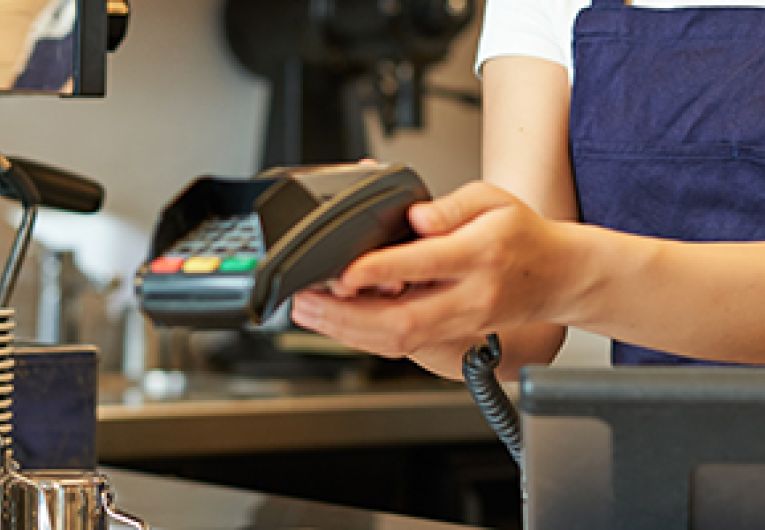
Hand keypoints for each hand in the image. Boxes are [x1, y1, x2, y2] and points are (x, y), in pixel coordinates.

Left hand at [292, 181, 577, 374]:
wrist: (557, 277)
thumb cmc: (522, 235)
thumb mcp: (494, 199)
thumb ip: (452, 206)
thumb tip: (417, 218)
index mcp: (480, 254)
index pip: (424, 265)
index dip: (377, 270)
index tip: (341, 270)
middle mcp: (469, 296)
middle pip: (402, 320)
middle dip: (346, 316)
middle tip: (305, 301)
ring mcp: (461, 321)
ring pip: (398, 339)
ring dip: (347, 330)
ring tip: (309, 313)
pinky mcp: (452, 334)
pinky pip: (403, 343)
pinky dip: (364, 335)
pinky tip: (338, 321)